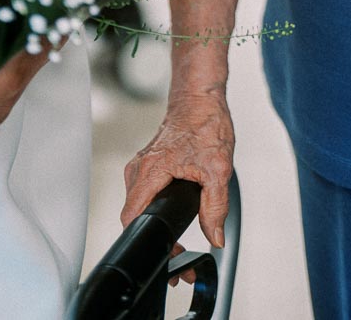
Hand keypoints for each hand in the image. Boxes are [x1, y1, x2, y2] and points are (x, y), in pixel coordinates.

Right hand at [122, 89, 234, 249]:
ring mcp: (142, 166)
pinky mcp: (148, 164)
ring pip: (139, 204)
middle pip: (134, 215)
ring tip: (178, 237)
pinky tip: (172, 212)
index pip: (132, 218)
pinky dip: (155, 206)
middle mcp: (139, 169)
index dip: (148, 240)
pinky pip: (144, 193)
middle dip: (154, 237)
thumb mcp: (218, 169)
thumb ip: (215, 207)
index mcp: (150, 171)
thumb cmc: (205, 122)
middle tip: (178, 251)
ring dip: (155, 222)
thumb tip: (215, 237)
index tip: (168, 252)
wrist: (200, 97)